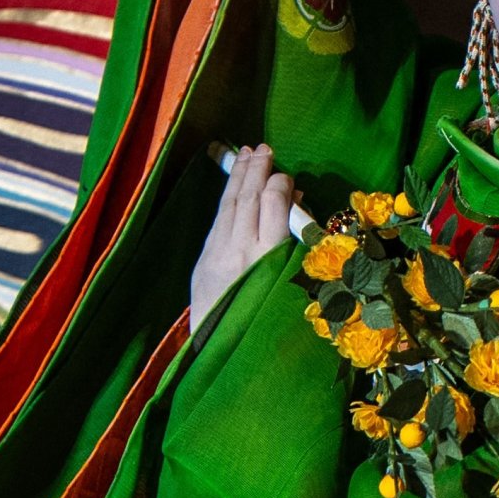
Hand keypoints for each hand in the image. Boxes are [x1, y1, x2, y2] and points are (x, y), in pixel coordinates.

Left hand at [190, 144, 298, 332]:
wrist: (225, 349)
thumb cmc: (268, 321)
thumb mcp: (291, 283)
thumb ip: (295, 242)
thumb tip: (294, 201)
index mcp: (269, 260)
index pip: (274, 206)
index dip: (279, 186)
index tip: (285, 176)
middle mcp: (241, 252)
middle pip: (249, 199)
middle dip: (257, 171)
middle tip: (264, 149)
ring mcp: (218, 254)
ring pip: (230, 205)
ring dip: (239, 177)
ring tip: (248, 154)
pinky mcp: (203, 259)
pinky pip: (218, 221)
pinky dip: (228, 198)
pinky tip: (234, 185)